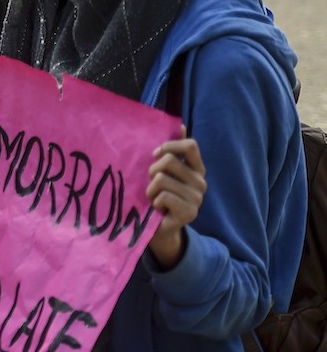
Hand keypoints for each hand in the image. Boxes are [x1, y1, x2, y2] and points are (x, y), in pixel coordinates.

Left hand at [146, 132, 205, 268]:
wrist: (158, 226)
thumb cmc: (159, 193)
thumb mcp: (163, 169)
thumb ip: (174, 149)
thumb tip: (181, 125)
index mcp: (196, 169)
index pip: (190, 145)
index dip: (169, 146)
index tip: (155, 154)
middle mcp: (201, 182)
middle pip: (169, 161)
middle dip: (152, 171)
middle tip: (153, 184)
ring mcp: (197, 198)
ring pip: (161, 179)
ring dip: (150, 189)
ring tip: (154, 198)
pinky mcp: (189, 213)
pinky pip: (162, 196)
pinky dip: (154, 201)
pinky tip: (159, 208)